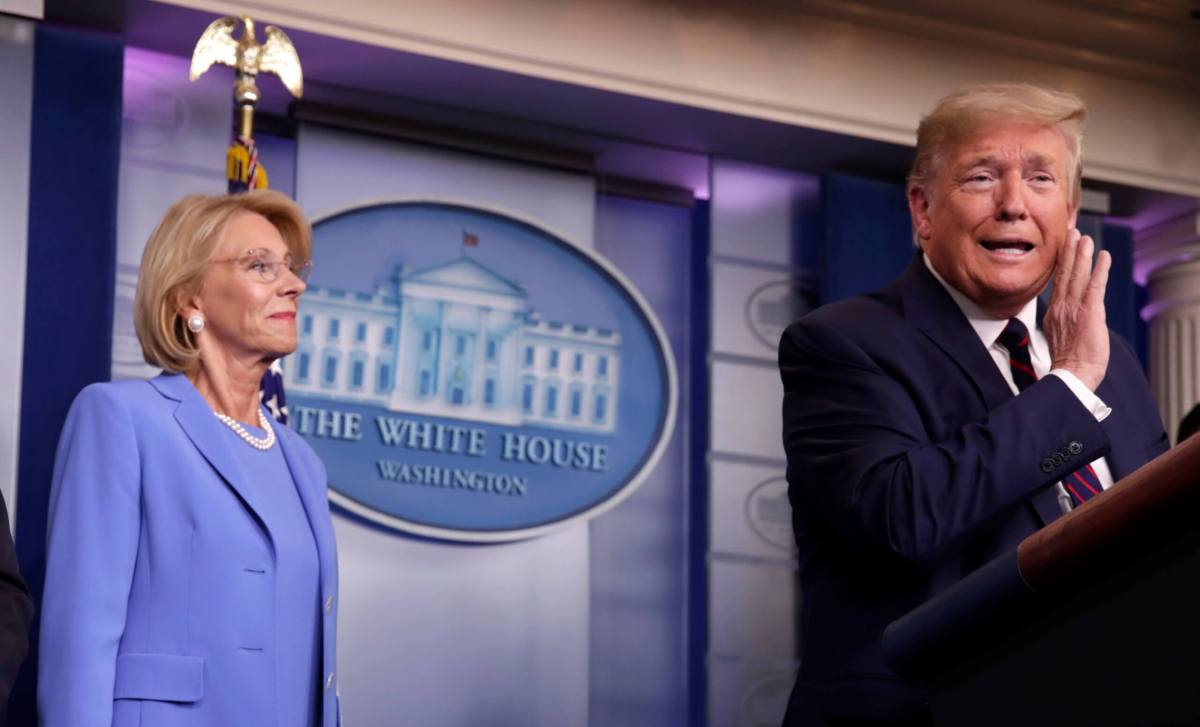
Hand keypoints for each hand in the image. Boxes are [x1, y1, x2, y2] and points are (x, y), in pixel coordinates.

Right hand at [1043, 229, 1110, 390]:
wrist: (1071, 375)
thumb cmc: (1068, 364)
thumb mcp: (1059, 339)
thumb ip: (1062, 323)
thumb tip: (1064, 319)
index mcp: (1054, 313)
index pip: (1058, 283)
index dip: (1061, 264)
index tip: (1062, 248)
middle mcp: (1061, 307)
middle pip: (1064, 274)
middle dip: (1069, 251)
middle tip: (1072, 232)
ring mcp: (1073, 309)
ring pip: (1077, 276)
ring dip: (1082, 255)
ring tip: (1084, 237)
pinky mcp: (1089, 312)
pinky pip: (1095, 286)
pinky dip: (1100, 269)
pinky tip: (1103, 256)